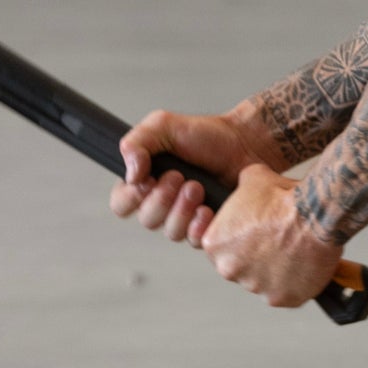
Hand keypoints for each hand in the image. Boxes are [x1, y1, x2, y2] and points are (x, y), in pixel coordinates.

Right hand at [110, 106, 279, 246]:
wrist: (247, 144)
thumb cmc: (208, 135)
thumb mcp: (165, 125)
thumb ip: (138, 142)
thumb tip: (130, 175)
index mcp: (146, 180)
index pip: (121, 204)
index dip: (130, 197)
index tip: (148, 178)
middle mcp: (163, 202)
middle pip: (146, 220)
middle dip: (163, 199)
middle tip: (180, 177)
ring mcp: (186, 217)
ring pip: (170, 232)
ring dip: (183, 210)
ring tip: (198, 187)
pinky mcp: (208, 227)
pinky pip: (195, 241)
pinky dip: (199, 226)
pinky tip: (208, 209)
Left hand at [201, 164, 342, 308]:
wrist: (315, 214)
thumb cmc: (284, 198)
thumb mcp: (252, 180)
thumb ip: (240, 192)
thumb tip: (245, 189)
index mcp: (215, 244)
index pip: (222, 246)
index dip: (241, 239)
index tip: (257, 234)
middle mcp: (229, 269)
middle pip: (240, 267)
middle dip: (256, 258)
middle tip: (277, 243)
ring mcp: (256, 287)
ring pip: (264, 282)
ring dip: (275, 271)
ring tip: (294, 251)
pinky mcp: (281, 298)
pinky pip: (286, 293)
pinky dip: (295, 283)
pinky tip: (304, 264)